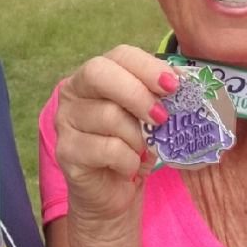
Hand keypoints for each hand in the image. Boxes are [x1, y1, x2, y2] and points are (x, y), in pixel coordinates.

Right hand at [53, 46, 180, 222]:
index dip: (148, 67)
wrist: (111, 191)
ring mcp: (65, 121)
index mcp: (95, 74)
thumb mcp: (148, 115)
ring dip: (137, 137)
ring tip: (142, 149)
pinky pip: (108, 149)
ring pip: (109, 116)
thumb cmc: (132, 145)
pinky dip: (129, 160)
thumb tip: (181, 80)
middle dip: (137, 94)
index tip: (174, 85)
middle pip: (100, 74)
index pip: (120, 55)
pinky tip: (129, 166)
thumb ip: (159, 95)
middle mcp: (72, 92)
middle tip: (162, 117)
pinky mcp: (66, 151)